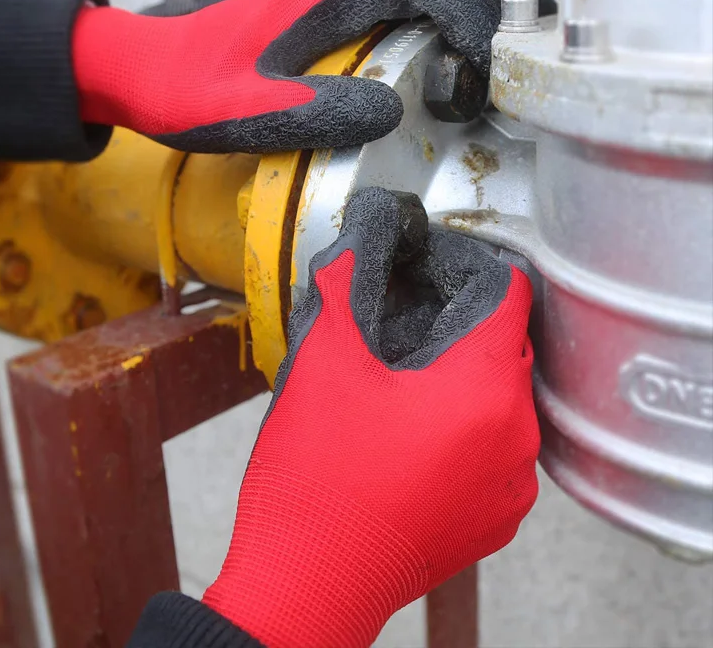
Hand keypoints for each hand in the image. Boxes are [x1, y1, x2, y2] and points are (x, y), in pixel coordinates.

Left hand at [72, 0, 554, 152]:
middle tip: (528, 59)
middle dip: (494, 4)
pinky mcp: (331, 8)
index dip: (475, 18)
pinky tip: (452, 51)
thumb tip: (388, 112)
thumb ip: (309, 110)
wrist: (146, 68)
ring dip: (475, 4)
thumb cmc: (186, 88)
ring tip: (508, 55)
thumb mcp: (240, 112)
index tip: (497, 70)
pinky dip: (443, 11)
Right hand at [202, 188, 539, 646]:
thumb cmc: (315, 482)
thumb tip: (359, 238)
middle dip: (464, 326)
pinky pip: (496, 452)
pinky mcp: (493, 522)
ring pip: (502, 403)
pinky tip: (412, 436)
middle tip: (408, 323)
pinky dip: (465, 431)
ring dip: (464, 382)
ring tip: (406, 383)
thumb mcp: (324, 363)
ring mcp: (509, 490)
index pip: (509, 296)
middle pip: (506, 350)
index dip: (473, 268)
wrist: (306, 583)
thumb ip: (346, 285)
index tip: (440, 264)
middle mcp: (516, 442)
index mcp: (484, 394)